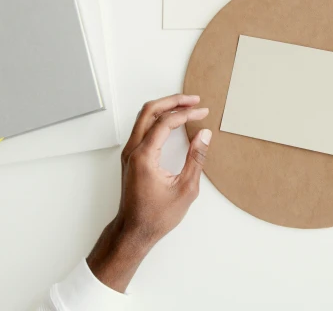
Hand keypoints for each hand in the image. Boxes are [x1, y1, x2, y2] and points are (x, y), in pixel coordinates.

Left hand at [86, 94, 211, 291]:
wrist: (133, 231)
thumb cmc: (156, 216)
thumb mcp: (185, 189)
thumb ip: (196, 158)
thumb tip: (204, 135)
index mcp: (144, 156)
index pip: (165, 122)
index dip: (186, 113)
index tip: (203, 112)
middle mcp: (132, 150)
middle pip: (150, 111)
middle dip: (173, 101)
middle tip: (193, 100)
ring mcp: (129, 153)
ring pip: (144, 117)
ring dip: (165, 108)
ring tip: (186, 106)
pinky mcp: (131, 157)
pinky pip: (142, 128)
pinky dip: (158, 119)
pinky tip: (173, 121)